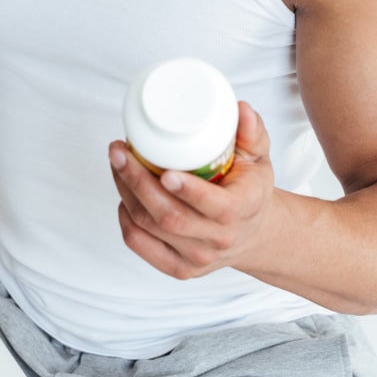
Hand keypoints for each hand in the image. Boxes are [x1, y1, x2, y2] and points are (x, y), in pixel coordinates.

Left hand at [109, 101, 276, 278]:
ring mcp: (198, 257)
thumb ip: (251, 132)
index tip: (165, 171)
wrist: (254, 234)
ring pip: (149, 227)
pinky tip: (124, 195)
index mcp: (244, 209)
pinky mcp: (179, 268)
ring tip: (118, 163)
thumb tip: (240, 109)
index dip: (189, 190)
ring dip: (126, 192)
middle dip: (138, 182)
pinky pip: (140, 244)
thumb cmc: (250, 190)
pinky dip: (125, 218)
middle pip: (170, 217)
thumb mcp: (258, 158)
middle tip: (120, 152)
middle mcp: (220, 239)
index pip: (216, 206)